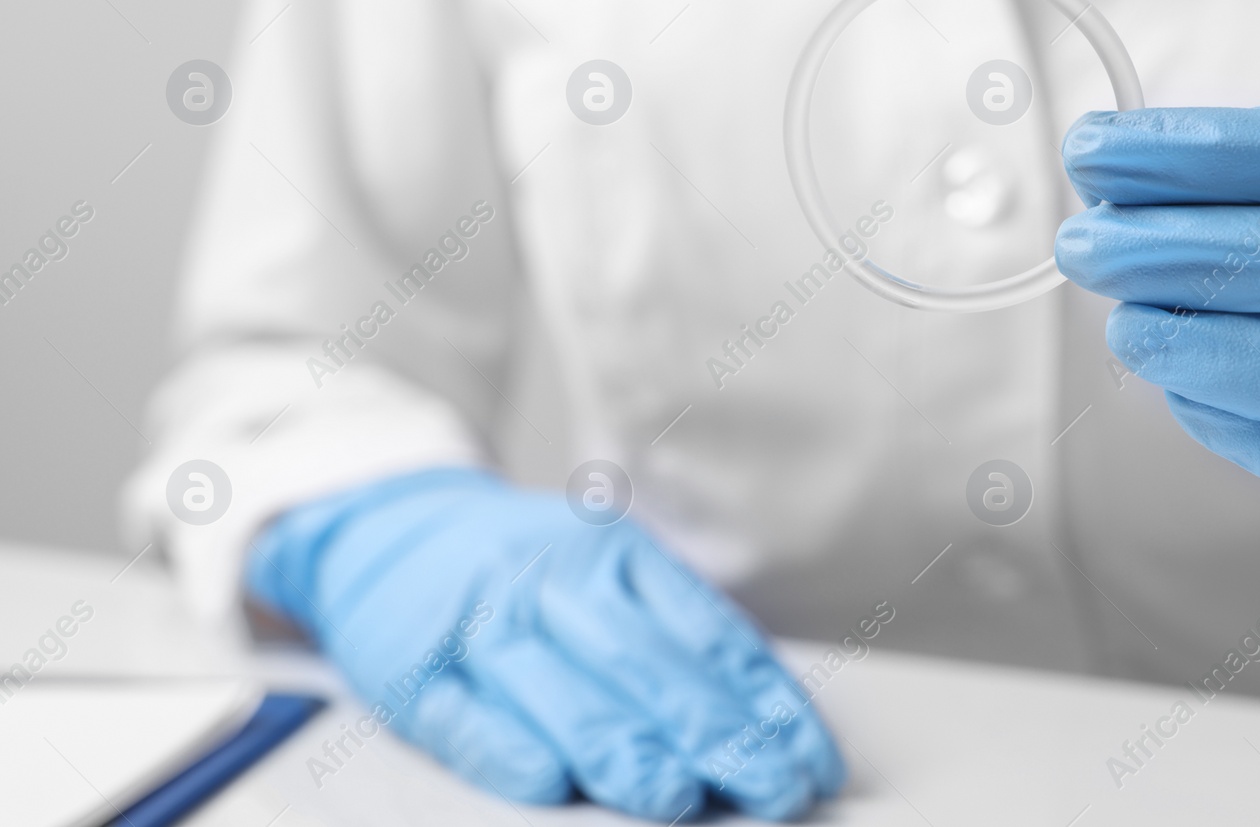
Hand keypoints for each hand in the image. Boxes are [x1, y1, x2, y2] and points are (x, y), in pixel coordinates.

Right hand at [247, 469, 843, 820]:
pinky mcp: (418, 672)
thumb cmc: (519, 565)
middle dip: (717, 731)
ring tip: (679, 796)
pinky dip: (507, 749)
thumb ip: (671, 628)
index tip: (809, 757)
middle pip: (646, 662)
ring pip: (563, 690)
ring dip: (626, 747)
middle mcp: (554, 583)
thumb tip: (762, 714)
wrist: (387, 526)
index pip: (707, 631)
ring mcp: (484, 625)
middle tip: (771, 786)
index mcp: (615, 555)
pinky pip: (466, 716)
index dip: (765, 701)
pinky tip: (549, 781)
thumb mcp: (604, 564)